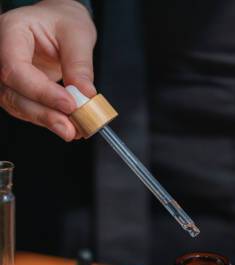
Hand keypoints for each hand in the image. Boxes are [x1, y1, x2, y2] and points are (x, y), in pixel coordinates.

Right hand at [0, 0, 96, 140]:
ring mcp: (6, 75)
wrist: (59, 26)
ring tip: (73, 130)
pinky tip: (67, 126)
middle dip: (44, 113)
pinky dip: (48, 120)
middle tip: (71, 128)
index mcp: (11, 31)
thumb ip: (79, 64)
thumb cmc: (64, 23)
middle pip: (12, 92)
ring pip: (18, 106)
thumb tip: (85, 95)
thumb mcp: (78, 34)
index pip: (15, 67)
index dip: (41, 91)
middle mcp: (1, 54)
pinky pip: (28, 111)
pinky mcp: (17, 91)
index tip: (70, 104)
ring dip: (47, 121)